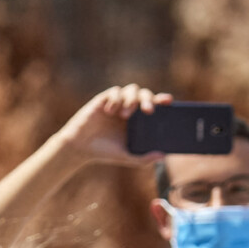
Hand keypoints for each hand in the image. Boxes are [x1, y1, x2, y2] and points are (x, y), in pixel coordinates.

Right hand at [57, 83, 172, 163]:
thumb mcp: (126, 157)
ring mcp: (116, 103)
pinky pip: (114, 91)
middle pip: (144, 94)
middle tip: (148, 111)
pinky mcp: (103, 100)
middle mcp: (128, 108)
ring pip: (131, 89)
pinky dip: (116, 99)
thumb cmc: (103, 152)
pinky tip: (111, 111)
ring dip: (132, 99)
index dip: (161, 100)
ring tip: (125, 115)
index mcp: (137, 119)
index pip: (153, 104)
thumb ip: (144, 158)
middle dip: (148, 99)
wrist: (80, 148)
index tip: (168, 101)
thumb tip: (164, 156)